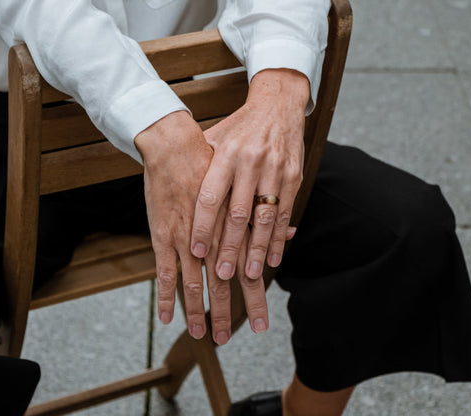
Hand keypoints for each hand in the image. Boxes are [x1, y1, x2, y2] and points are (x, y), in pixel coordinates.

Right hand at [135, 111, 268, 344]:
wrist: (178, 147)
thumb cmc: (216, 167)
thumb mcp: (248, 189)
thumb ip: (267, 216)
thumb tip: (291, 233)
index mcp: (236, 229)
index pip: (248, 272)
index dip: (254, 300)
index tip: (259, 325)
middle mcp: (214, 238)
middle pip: (224, 284)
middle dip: (228, 314)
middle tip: (230, 340)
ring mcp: (187, 239)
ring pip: (195, 284)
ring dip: (199, 311)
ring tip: (202, 335)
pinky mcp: (163, 235)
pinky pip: (164, 272)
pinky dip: (165, 297)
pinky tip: (167, 318)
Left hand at [191, 69, 308, 281]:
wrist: (278, 105)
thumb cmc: (240, 126)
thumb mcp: (215, 137)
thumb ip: (200, 164)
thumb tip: (177, 192)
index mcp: (226, 155)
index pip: (212, 197)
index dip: (204, 226)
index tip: (197, 251)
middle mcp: (251, 164)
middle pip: (239, 213)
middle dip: (231, 247)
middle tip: (222, 274)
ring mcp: (275, 171)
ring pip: (265, 217)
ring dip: (257, 249)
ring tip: (250, 274)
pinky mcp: (293, 177)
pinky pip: (285, 213)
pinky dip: (279, 238)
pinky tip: (273, 258)